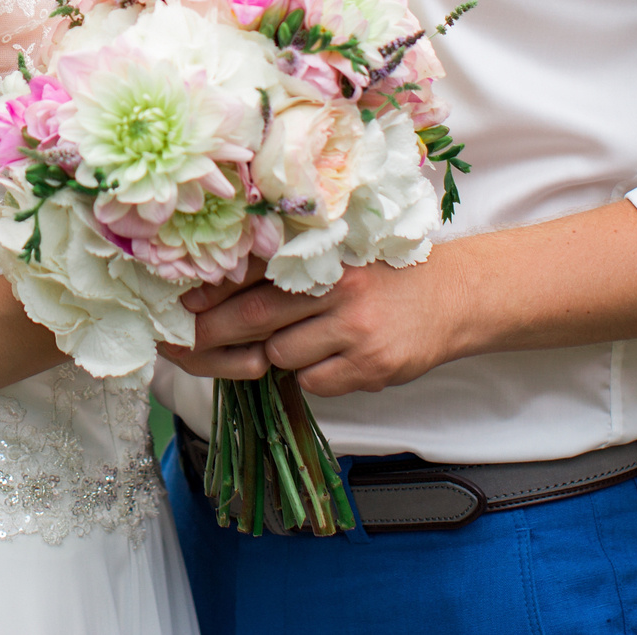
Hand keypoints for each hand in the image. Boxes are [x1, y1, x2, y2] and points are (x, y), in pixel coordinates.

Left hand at [160, 258, 460, 396]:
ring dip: (276, 354)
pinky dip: (311, 375)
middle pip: (256, 316)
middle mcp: (339, 289)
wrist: (453, 299)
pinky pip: (313, 382)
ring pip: (281, 356)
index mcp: (326, 255)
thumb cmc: (383, 276)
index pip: (255, 272)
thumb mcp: (340, 258)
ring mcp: (356, 331)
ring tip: (302, 339)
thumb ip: (292, 270)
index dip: (213, 289)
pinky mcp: (371, 367)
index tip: (183, 302)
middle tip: (189, 339)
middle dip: (216, 331)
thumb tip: (220, 289)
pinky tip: (334, 358)